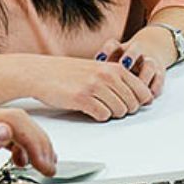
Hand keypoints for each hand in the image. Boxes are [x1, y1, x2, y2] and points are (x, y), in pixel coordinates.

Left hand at [0, 108, 55, 183]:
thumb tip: (2, 130)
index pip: (9, 120)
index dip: (34, 140)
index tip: (45, 164)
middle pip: (12, 121)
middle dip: (37, 142)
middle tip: (49, 167)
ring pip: (8, 129)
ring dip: (29, 145)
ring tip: (41, 166)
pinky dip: (17, 149)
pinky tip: (21, 163)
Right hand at [22, 54, 155, 120]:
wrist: (41, 73)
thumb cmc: (68, 72)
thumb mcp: (98, 69)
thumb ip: (117, 79)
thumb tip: (140, 97)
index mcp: (114, 67)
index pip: (143, 91)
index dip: (138, 102)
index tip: (129, 104)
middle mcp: (107, 75)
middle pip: (133, 105)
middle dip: (125, 110)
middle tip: (111, 107)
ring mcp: (95, 86)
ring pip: (119, 111)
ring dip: (111, 113)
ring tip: (98, 106)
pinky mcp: (82, 98)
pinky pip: (103, 116)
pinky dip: (98, 116)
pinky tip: (89, 109)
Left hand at [94, 29, 176, 96]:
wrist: (152, 52)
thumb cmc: (124, 62)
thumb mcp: (112, 62)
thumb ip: (99, 71)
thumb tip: (82, 83)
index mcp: (121, 48)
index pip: (113, 45)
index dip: (106, 51)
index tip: (99, 61)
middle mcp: (137, 52)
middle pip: (135, 49)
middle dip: (130, 57)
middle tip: (122, 68)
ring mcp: (150, 62)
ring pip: (149, 65)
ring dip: (142, 77)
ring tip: (134, 91)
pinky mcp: (160, 73)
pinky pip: (159, 80)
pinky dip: (153, 89)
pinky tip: (146, 99)